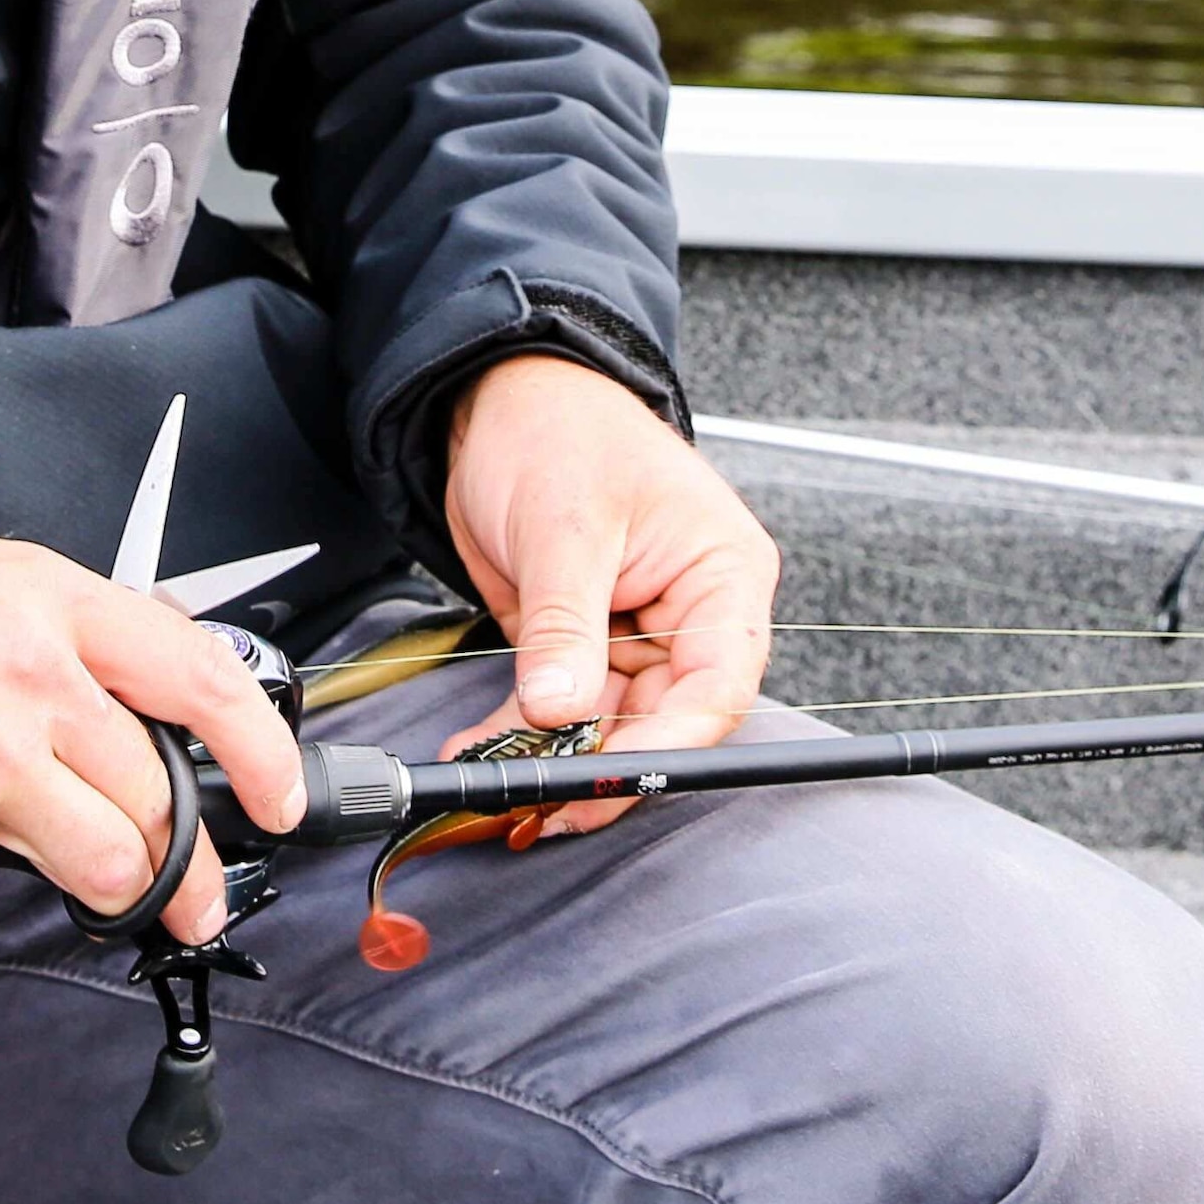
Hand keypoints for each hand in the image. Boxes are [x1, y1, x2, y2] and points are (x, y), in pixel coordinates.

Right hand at [0, 521, 305, 944]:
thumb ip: (29, 633)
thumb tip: (82, 695)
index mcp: (45, 601)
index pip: (196, 672)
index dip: (257, 748)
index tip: (278, 798)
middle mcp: (33, 673)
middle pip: (155, 792)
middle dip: (177, 867)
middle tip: (175, 900)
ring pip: (100, 859)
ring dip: (74, 887)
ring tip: (12, 871)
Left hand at [441, 353, 776, 835]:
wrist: (503, 401)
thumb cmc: (561, 430)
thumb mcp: (564, 527)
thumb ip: (566, 625)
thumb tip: (560, 710)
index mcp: (722, 574)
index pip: (719, 683)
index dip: (672, 742)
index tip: (613, 775)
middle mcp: (691, 613)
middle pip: (667, 720)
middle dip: (606, 765)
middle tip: (546, 802)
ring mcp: (637, 634)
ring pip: (610, 725)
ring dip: (556, 760)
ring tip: (501, 785)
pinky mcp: (584, 644)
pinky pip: (562, 708)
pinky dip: (522, 735)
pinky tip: (481, 754)